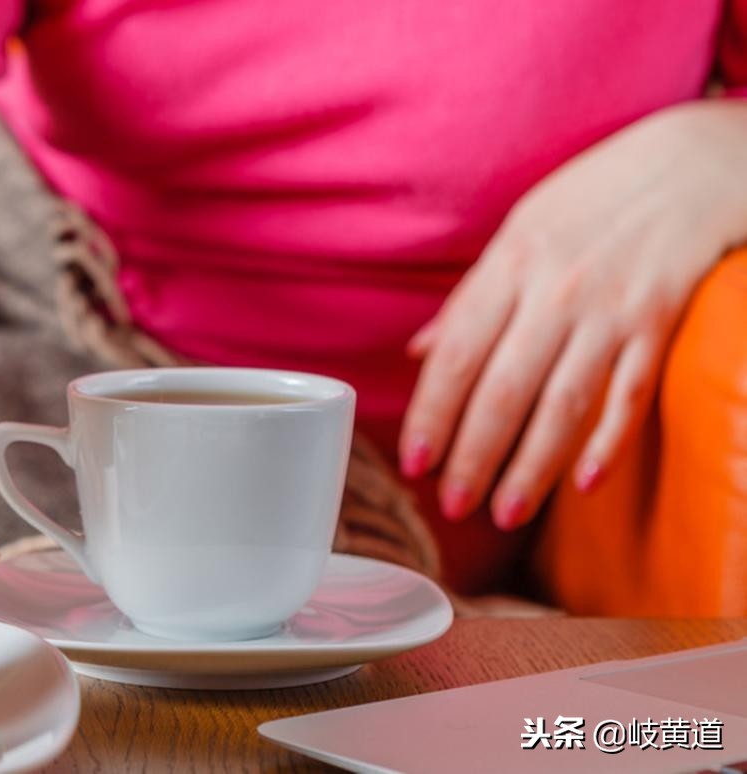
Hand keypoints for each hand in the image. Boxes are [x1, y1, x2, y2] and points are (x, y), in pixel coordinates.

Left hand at [399, 100, 746, 529]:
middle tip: (453, 505)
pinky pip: (630, 393)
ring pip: (562, 403)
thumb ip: (471, 298)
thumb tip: (419, 351)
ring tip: (505, 512)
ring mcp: (611, 308)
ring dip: (531, 466)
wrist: (693, 162)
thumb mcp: (520, 231)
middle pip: (503, 390)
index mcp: (510, 264)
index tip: (414, 463)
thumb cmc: (594, 198)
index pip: (458, 354)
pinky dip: (607, 441)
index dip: (432, 414)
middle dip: (473, 456)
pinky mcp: (661, 322)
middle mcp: (556, 290)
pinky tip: (584, 484)